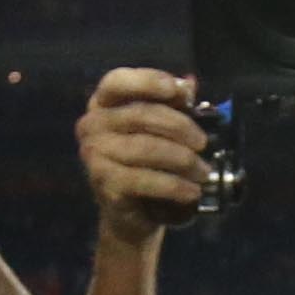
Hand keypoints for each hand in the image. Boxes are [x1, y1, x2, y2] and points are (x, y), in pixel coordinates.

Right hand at [76, 68, 210, 247]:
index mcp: (102, 103)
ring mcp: (94, 155)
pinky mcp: (105, 184)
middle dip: (179, 127)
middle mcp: (92, 125)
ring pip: (146, 148)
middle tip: (203, 143)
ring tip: (203, 171)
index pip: (117, 81)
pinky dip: (174, 185)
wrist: (133, 214)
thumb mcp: (161, 128)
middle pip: (140, 114)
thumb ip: (172, 103)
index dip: (147, 80)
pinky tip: (191, 191)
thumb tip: (188, 83)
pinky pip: (145, 179)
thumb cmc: (147, 162)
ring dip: (182, 159)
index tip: (177, 89)